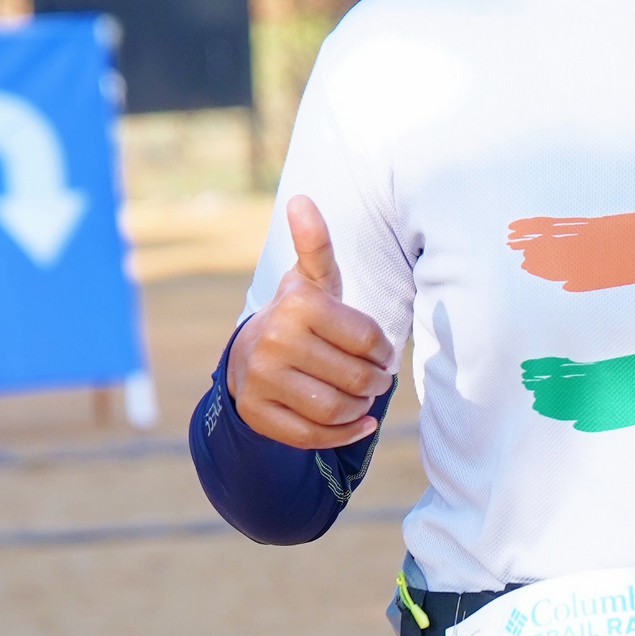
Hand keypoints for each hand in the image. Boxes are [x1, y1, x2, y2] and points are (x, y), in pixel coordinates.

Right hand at [225, 196, 391, 448]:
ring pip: (336, 409)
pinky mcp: (257, 414)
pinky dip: (344, 435)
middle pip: (356, 378)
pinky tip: (357, 423)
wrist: (249, 356)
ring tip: (362, 398)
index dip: (384, 351)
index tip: (382, 353)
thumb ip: (316, 244)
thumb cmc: (299, 316)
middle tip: (376, 380)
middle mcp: (274, 340)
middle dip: (375, 383)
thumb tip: (301, 199)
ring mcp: (261, 380)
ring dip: (360, 409)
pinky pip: (313, 436)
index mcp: (297, 305)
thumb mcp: (312, 281)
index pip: (369, 340)